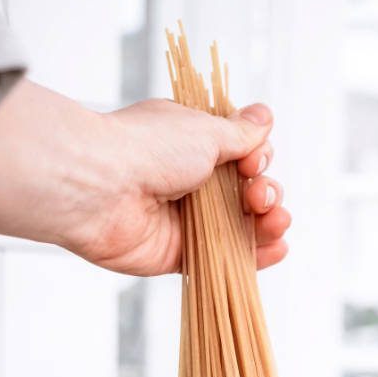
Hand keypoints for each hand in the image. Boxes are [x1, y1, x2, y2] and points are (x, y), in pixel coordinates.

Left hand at [71, 98, 290, 276]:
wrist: (100, 187)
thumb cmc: (147, 148)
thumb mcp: (204, 130)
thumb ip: (239, 134)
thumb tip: (264, 118)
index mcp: (193, 143)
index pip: (242, 154)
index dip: (258, 158)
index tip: (253, 161)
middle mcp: (190, 180)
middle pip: (246, 191)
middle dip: (265, 192)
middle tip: (257, 194)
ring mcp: (185, 219)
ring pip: (239, 226)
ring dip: (267, 223)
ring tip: (277, 221)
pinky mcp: (178, 253)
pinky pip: (222, 258)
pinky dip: (253, 256)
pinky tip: (277, 249)